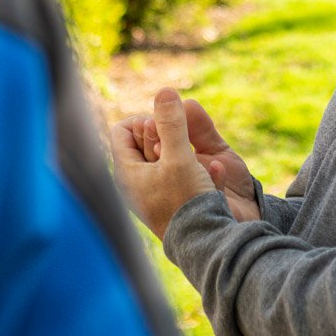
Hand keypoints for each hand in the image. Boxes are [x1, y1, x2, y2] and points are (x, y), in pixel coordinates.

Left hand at [117, 93, 259, 224]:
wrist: (207, 244)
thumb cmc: (186, 202)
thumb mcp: (178, 157)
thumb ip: (171, 124)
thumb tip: (164, 91)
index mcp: (126, 172)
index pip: (122, 130)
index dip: (144, 118)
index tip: (167, 123)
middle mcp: (135, 183)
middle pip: (144, 141)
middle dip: (168, 135)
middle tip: (181, 144)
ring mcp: (153, 193)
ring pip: (167, 156)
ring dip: (186, 150)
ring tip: (199, 162)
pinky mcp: (174, 202)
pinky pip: (182, 174)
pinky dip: (197, 169)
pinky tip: (214, 172)